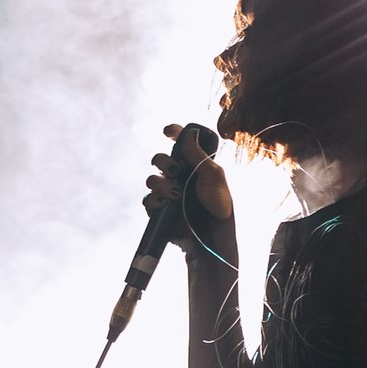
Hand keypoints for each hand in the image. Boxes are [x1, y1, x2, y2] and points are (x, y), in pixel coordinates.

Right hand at [144, 124, 234, 254]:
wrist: (211, 236)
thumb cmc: (218, 205)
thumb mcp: (213, 176)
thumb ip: (199, 155)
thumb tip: (189, 133)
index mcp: (194, 166)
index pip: (181, 144)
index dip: (173, 133)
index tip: (167, 131)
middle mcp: (180, 178)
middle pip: (160, 160)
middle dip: (163, 161)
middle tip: (174, 171)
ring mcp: (169, 194)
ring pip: (152, 180)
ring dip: (159, 184)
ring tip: (173, 194)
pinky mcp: (161, 211)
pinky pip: (148, 201)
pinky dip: (153, 201)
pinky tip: (163, 205)